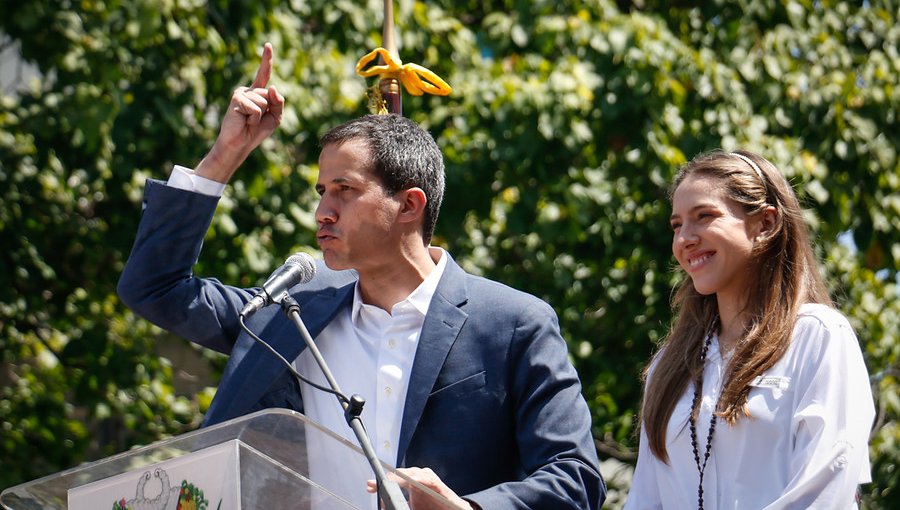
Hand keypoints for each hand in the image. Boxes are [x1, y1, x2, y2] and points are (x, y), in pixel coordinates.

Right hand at [195, 42, 284, 181]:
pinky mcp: (237, 99)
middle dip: (269, 110)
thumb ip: (278, 102)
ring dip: (260, 115)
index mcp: (258, 93)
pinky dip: (254, 118)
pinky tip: (245, 121)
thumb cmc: (256, 132)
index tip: (268, 45)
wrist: (240, 144)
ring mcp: (241, 93)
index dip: (266, 59)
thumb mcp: (275, 118)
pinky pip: (256, 108)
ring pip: (264, 101)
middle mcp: (248, 90)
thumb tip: (272, 87)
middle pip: (270, 94)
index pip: (264, 74)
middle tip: (256, 121)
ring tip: (249, 121)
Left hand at [367, 467, 477, 509]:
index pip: (393, 479)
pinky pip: (425, 478)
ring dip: (398, 477)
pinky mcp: (436, 482)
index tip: (369, 486)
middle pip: (399, 474)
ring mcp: (427, 478)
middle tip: (374, 485)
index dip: (381, 482)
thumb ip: (399, 504)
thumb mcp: (412, 507)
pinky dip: (417, 479)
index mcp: (411, 482)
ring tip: (388, 481)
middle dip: (386, 479)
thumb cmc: (432, 507)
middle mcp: (418, 477)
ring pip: (410, 473)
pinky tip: (410, 481)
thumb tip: (385, 505)